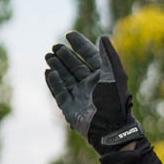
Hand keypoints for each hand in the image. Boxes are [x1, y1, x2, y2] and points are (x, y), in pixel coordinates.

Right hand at [44, 31, 145, 152]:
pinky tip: (49, 72)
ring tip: (48, 55)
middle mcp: (91, 85)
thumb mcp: (115, 75)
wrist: (109, 128)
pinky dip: (54, 82)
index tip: (69, 34)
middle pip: (75, 66)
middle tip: (55, 46)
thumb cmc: (114, 100)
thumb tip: (103, 36)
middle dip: (65, 56)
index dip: (80, 45)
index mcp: (103, 76)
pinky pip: (60, 93)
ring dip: (57, 66)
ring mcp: (80, 96)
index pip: (90, 56)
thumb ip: (109, 55)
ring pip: (66, 78)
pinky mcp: (70, 108)